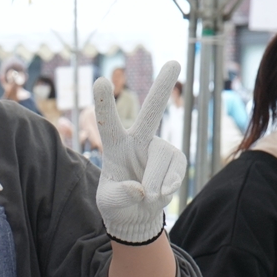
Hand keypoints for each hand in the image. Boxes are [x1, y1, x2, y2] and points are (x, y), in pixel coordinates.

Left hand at [94, 62, 186, 244]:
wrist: (137, 215)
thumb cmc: (116, 203)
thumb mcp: (109, 203)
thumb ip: (120, 195)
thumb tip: (141, 190)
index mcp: (115, 145)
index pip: (107, 123)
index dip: (105, 104)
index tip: (101, 80)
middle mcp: (138, 140)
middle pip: (151, 113)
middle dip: (163, 88)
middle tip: (174, 62)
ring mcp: (159, 148)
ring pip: (163, 159)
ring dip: (155, 183)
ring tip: (146, 196)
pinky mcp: (176, 160)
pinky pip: (175, 172)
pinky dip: (167, 188)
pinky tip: (159, 194)